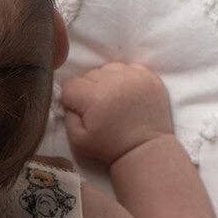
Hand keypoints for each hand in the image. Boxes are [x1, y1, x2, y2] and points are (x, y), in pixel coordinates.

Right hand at [60, 62, 174, 168]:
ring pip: (109, 68)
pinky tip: (128, 94)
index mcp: (94, 97)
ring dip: (107, 81)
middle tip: (99, 108)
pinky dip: (126, 78)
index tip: (81, 112)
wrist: (145, 150)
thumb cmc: (109, 147)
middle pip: (89, 74)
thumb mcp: (77, 141)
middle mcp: (114, 81)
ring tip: (113, 99)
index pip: (71, 85)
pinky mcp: (150, 77)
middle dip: (89, 90)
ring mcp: (134, 77)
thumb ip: (67, 117)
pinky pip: (130, 68)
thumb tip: (70, 101)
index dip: (72, 99)